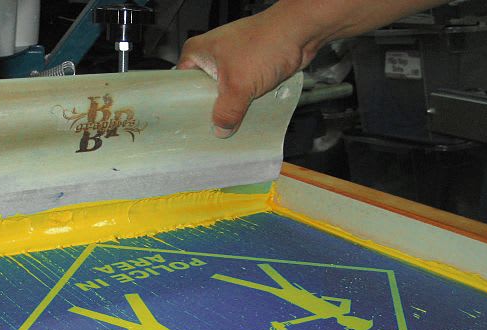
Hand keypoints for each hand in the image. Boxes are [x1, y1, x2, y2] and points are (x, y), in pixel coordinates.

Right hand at [178, 0, 448, 137]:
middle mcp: (213, 55)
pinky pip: (241, 96)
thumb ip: (225, 114)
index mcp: (198, 53)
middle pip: (198, 93)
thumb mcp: (241, 86)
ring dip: (224, 116)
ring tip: (219, 140)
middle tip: (198, 144)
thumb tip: (219, 133)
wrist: (314, 28)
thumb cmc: (274, 43)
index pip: (174, 85)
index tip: (172, 134)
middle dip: (201, 118)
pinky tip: (243, 126)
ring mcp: (234, 62)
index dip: (174, 111)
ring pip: (221, 96)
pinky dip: (242, 110)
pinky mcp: (254, 70)